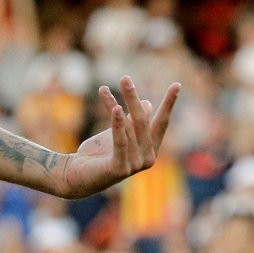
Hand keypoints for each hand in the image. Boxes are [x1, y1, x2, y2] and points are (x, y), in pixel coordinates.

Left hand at [60, 77, 179, 198]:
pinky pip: (120, 142)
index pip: (161, 122)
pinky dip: (118, 124)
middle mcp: (147, 158)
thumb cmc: (99, 153)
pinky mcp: (120, 169)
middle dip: (133, 98)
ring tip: (102, 89)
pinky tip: (116, 108)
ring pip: (127, 128)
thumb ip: (133, 121)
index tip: (177, 84)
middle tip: (125, 78)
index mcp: (150, 148)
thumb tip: (148, 103)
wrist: (76, 174)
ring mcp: (135, 165)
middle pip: (143, 121)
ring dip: (113, 105)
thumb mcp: (119, 133)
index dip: (169, 104)